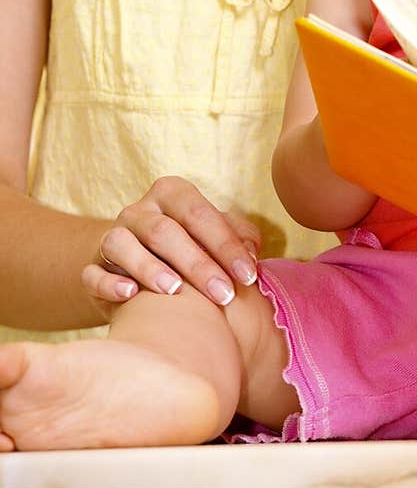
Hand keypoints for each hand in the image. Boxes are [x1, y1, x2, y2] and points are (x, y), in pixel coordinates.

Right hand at [81, 177, 261, 315]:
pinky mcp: (93, 267)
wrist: (136, 267)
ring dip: (149, 267)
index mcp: (171, 193)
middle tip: (224, 294)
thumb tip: (251, 251)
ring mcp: (112, 236)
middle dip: (198, 264)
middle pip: (165, 231)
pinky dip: (109, 283)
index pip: (199, 213)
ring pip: (123, 244)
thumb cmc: (188, 248)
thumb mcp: (213, 235)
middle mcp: (139, 210)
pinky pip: (93, 273)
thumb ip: (237, 235)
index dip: (226, 244)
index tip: (249, 276)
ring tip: (175, 290)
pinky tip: (130, 294)